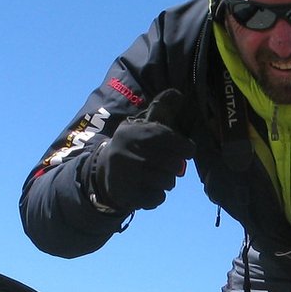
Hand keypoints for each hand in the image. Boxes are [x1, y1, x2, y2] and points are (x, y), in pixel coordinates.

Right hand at [90, 90, 193, 211]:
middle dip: (175, 166)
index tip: (187, 150)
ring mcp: (126, 176)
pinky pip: (158, 198)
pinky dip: (157, 195)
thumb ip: (162, 108)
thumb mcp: (144, 124)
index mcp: (134, 132)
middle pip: (174, 164)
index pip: (169, 139)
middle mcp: (128, 152)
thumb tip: (178, 93)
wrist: (103, 170)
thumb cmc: (134, 144)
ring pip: (168, 182)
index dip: (184, 147)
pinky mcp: (127, 195)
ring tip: (154, 174)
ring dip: (166, 180)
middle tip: (167, 164)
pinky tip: (145, 187)